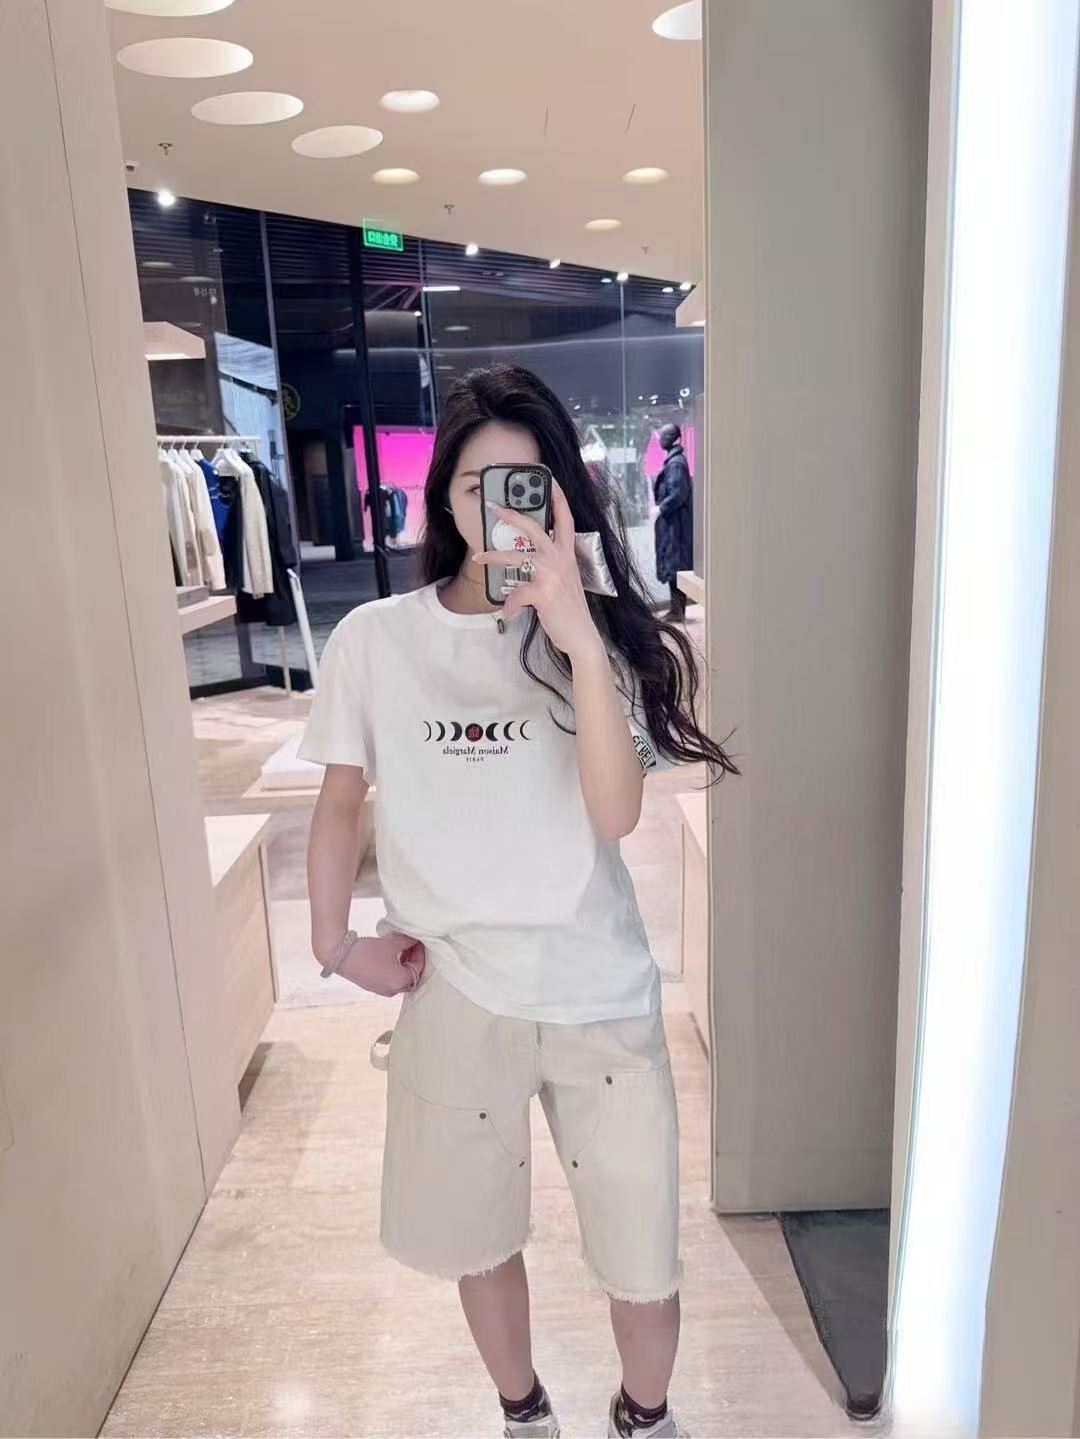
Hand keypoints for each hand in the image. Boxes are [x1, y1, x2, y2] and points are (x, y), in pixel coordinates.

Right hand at [336, 932, 425, 995]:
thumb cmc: (368, 950)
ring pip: (400, 979)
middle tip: (411, 946)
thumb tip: (415, 939)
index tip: (419, 942)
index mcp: (400, 981)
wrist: (341, 955)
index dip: (420, 953)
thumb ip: (408, 941)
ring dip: (403, 964)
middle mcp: (392, 990)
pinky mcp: (372, 986)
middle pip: (411, 977)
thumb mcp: (392, 943)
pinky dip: (393, 969)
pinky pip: (389, 980)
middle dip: (413, 960)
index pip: (418, 968)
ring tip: (401, 949)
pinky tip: (389, 956)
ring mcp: (381, 990)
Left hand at [473, 481, 602, 660]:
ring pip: (517, 557)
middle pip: (535, 528)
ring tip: (478, 558)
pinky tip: (507, 613)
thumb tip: (527, 556)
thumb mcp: (564, 580)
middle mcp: (561, 559)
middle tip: (493, 506)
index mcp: (567, 554)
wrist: (582, 636)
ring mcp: (552, 575)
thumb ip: (551, 564)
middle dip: (512, 515)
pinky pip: (517, 593)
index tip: (548, 478)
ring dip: (494, 556)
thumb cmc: (568, 609)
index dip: (557, 496)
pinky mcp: (544, 593)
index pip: (565, 518)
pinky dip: (508, 605)